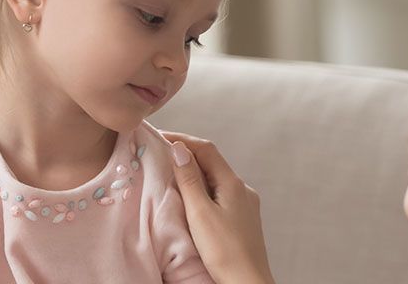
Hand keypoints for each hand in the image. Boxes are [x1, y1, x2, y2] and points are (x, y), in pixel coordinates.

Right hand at [163, 131, 274, 283]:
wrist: (247, 282)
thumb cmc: (224, 251)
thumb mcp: (200, 213)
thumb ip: (189, 180)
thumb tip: (179, 148)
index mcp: (233, 184)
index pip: (206, 149)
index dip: (183, 139)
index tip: (159, 137)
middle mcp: (242, 189)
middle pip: (212, 162)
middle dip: (187, 154)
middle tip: (161, 153)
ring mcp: (245, 204)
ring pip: (216, 179)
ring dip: (195, 173)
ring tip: (171, 174)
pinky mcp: (242, 219)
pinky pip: (220, 195)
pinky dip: (203, 189)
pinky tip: (192, 200)